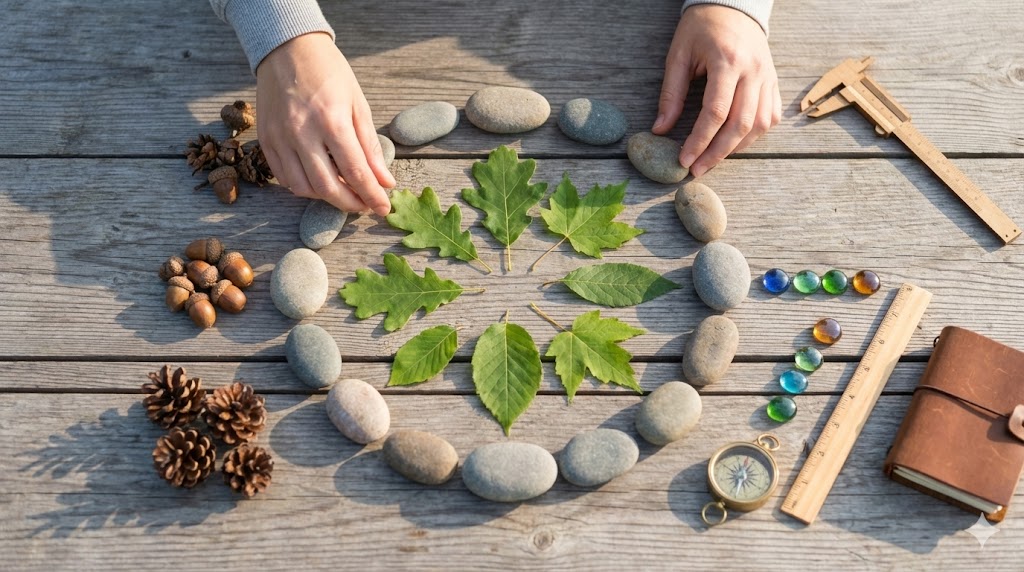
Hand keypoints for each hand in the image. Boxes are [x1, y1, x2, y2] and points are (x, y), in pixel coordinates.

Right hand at [256, 32, 394, 214]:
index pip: (355, 172)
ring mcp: (279, 137)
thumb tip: (385, 181)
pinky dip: (303, 187)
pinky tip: (319, 182)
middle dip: (350, 204)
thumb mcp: (358, 103)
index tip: (383, 208)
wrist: (287, 48)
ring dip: (326, 198)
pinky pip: (283, 177)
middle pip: (327, 187)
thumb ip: (370, 146)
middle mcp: (302, 132)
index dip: (372, 195)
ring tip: (344, 192)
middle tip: (365, 205)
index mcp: (331, 120)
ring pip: (303, 187)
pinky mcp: (265, 139)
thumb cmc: (328, 72)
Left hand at [652, 5, 780, 177]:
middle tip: (697, 169)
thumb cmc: (701, 28)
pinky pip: (771, 116)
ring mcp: (767, 77)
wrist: (733, 6)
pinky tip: (734, 142)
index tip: (684, 160)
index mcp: (727, 61)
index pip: (716, 112)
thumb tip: (660, 130)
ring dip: (736, 148)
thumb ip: (671, 94)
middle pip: (741, 124)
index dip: (699, 141)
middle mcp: (753, 71)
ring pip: (760, 124)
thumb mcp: (678, 55)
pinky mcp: (773, 81)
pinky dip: (754, 135)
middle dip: (717, 153)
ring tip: (712, 159)